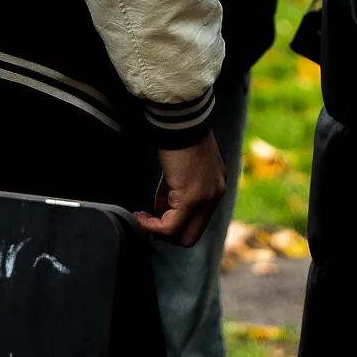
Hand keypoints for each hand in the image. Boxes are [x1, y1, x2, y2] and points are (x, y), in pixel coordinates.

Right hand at [135, 132, 225, 246]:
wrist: (180, 120)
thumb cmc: (177, 136)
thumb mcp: (180, 169)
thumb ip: (174, 192)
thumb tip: (160, 212)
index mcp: (215, 186)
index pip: (197, 222)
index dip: (174, 225)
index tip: (154, 216)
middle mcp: (216, 195)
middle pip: (191, 236)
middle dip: (166, 234)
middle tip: (148, 222)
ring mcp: (206, 198)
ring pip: (181, 235)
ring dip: (158, 230)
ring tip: (142, 215)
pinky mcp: (191, 198)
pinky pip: (171, 226)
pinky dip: (153, 226)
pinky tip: (140, 215)